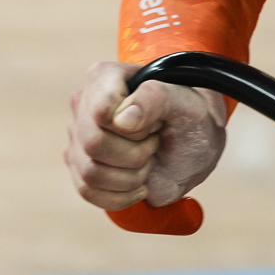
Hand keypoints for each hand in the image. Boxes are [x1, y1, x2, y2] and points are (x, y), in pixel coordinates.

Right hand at [64, 61, 224, 209]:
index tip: (157, 124)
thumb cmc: (192, 118)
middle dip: (136, 154)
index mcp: (105, 78)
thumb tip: (122, 119)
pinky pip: (88, 192)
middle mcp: (84, 105)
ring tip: (149, 160)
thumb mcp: (188, 103)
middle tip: (156, 143)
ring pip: (90, 172)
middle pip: (93, 143)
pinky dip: (121, 196)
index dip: (135, 128)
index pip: (102, 112)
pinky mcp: (81, 166)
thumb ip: (157, 99)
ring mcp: (79, 137)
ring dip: (131, 177)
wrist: (195, 147)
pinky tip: (140, 183)